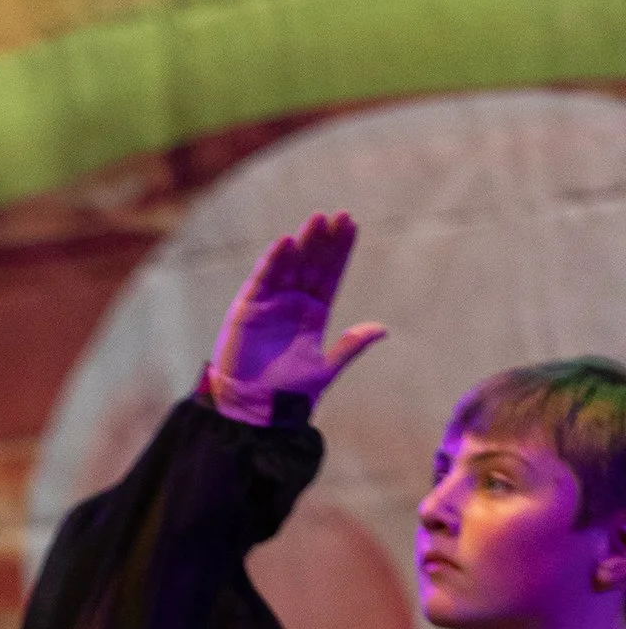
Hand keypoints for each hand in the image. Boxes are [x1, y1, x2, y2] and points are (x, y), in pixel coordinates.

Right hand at [207, 214, 385, 423]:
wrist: (254, 413)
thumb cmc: (288, 396)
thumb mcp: (325, 368)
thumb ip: (351, 345)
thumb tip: (381, 329)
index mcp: (313, 315)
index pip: (330, 276)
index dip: (340, 252)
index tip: (351, 225)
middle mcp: (292, 304)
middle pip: (311, 265)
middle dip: (324, 241)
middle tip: (338, 216)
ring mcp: (270, 304)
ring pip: (289, 265)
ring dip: (302, 242)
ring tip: (317, 219)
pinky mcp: (247, 309)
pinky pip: (261, 279)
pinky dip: (272, 260)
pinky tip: (286, 241)